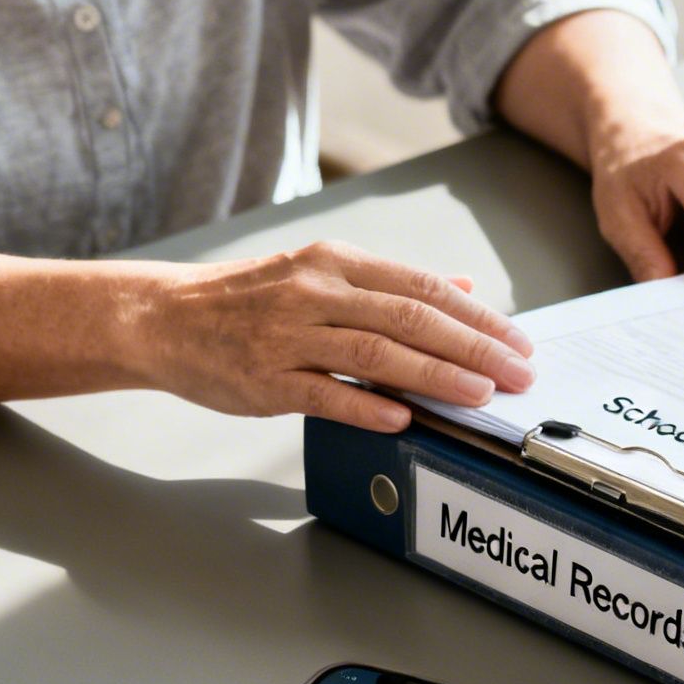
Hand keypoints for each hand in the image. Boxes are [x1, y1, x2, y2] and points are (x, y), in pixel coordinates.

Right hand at [128, 240, 535, 432]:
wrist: (165, 317)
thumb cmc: (250, 300)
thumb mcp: (323, 274)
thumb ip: (393, 284)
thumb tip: (463, 284)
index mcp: (337, 263)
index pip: (423, 288)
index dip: (478, 317)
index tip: (518, 343)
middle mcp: (315, 293)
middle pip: (408, 318)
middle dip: (472, 348)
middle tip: (517, 374)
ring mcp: (287, 336)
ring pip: (373, 354)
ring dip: (433, 375)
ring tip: (479, 394)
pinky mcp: (263, 378)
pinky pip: (322, 394)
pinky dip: (365, 406)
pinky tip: (403, 420)